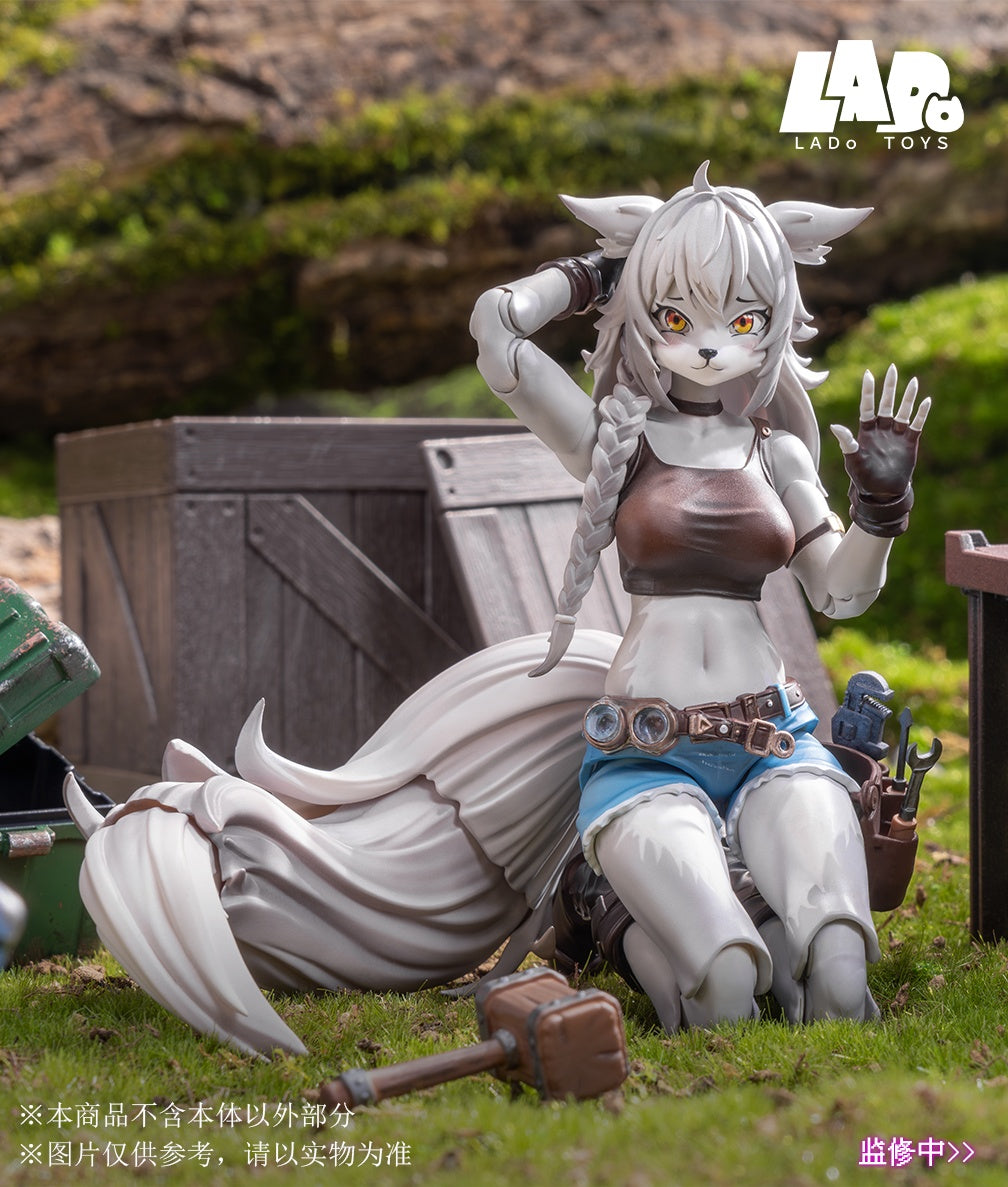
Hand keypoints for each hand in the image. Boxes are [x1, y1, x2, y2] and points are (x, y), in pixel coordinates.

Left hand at [829, 365, 929, 536]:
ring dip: (908, 397)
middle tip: (893, 368)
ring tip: (914, 381)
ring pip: (903, 410)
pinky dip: (921, 413)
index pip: (867, 406)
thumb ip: (846, 442)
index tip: (868, 374)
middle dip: (890, 387)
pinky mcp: (909, 442)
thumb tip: (834, 426)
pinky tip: (926, 401)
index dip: (868, 391)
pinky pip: (916, 424)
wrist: (881, 492)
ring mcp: (896, 434)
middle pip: (886, 403)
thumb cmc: (863, 477)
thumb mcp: (852, 459)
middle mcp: (882, 429)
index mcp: (866, 431)